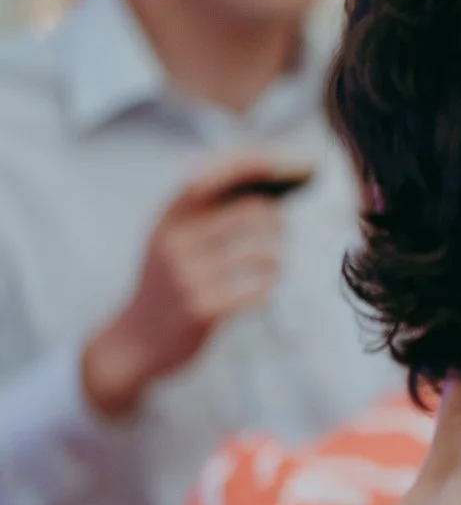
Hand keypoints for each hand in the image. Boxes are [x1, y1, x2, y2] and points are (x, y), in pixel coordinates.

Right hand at [81, 152, 298, 416]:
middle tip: (281, 232)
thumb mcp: (168, 240)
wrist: (135, 341)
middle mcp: (174, 242)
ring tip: (270, 265)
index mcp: (167, 220)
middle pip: (253, 214)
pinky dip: (267, 290)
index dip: (247, 166)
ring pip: (264, 254)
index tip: (281, 164)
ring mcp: (188, 276)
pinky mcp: (204, 309)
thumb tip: (265, 190)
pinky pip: (260, 290)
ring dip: (277, 261)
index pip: (207, 178)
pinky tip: (258, 293)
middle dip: (278, 223)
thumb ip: (202, 212)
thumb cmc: (167, 284)